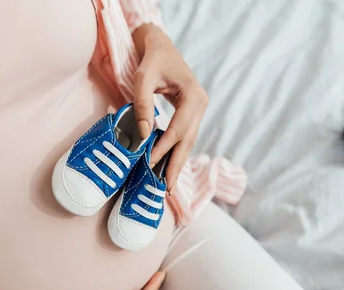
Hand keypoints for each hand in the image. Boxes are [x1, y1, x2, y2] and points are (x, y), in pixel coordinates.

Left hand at [132, 24, 208, 192]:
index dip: (164, 148)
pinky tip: (169, 167)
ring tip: (169, 185)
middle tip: (168, 189)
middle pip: (188, 140)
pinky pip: (185, 136)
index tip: (150, 163)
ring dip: (178, 162)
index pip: (178, 129)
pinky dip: (176, 151)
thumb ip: (142, 106)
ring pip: (188, 141)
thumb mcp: (142, 79)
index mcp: (194, 96)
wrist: (162, 47)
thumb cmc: (152, 60)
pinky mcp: (192, 114)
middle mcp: (201, 104)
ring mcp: (199, 110)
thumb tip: (142, 136)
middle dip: (177, 165)